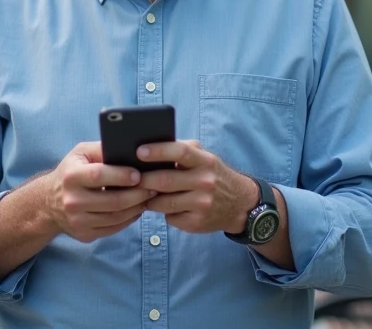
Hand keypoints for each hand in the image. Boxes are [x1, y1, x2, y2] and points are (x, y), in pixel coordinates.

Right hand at [44, 141, 155, 242]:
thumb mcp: (81, 153)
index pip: (99, 176)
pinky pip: (113, 228)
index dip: (121, 176)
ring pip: (116, 217)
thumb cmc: (71, 171)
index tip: (139, 174)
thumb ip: (102, 149)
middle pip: (113, 201)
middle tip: (153, 186)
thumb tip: (129, 149)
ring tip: (149, 197)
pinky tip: (137, 209)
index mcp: (71, 176)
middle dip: (137, 194)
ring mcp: (78, 221)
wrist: (49, 202)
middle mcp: (72, 201)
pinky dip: (129, 219)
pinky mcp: (84, 234)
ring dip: (137, 207)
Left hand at [138, 140, 255, 233]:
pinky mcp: (197, 223)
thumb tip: (151, 148)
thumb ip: (183, 150)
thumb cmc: (213, 176)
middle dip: (144, 180)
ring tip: (144, 194)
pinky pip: (170, 217)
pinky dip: (163, 212)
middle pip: (165, 180)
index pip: (180, 152)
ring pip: (163, 202)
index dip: (158, 151)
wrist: (240, 205)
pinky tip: (164, 207)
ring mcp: (202, 204)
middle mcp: (205, 182)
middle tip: (132, 178)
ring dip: (149, 199)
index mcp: (205, 161)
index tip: (139, 151)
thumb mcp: (205, 158)